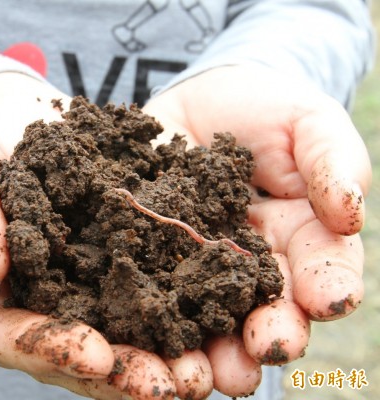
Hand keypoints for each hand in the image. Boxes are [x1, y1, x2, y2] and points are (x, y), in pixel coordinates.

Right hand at [0, 73, 213, 398]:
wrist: (25, 128)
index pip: (9, 339)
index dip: (50, 349)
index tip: (96, 355)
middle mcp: (38, 309)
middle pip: (72, 355)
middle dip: (120, 375)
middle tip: (167, 387)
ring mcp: (82, 293)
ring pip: (118, 338)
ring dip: (159, 360)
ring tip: (202, 374)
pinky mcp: (119, 270)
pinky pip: (147, 297)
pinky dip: (179, 314)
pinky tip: (217, 321)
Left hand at [143, 65, 370, 396]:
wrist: (200, 99)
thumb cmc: (266, 108)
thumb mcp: (308, 122)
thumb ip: (332, 160)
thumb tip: (350, 212)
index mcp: (298, 238)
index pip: (320, 269)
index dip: (327, 285)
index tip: (328, 301)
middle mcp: (248, 264)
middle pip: (263, 308)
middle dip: (268, 332)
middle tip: (269, 349)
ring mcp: (196, 264)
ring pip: (206, 315)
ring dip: (210, 348)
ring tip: (208, 372)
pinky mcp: (150, 254)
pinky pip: (148, 286)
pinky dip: (148, 316)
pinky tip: (144, 336)